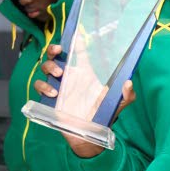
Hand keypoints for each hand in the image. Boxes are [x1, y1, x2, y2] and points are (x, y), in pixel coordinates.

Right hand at [33, 44, 136, 158]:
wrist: (90, 135)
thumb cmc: (104, 116)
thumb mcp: (119, 104)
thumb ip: (127, 94)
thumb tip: (129, 82)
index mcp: (86, 73)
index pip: (79, 52)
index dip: (76, 42)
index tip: (75, 34)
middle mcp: (71, 76)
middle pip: (56, 55)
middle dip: (53, 48)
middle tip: (58, 50)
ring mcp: (59, 86)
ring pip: (46, 67)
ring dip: (49, 66)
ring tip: (59, 74)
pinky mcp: (50, 98)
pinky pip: (40, 86)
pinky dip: (43, 86)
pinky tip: (53, 94)